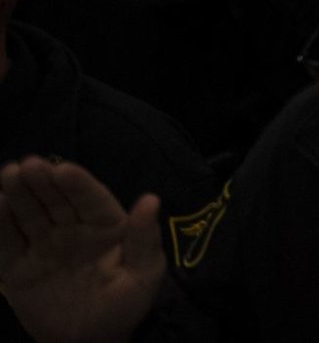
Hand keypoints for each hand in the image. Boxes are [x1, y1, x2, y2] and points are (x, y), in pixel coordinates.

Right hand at [0, 157, 164, 342]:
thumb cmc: (125, 306)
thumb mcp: (143, 274)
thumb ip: (144, 238)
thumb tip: (151, 199)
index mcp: (106, 226)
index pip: (91, 199)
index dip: (78, 183)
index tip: (63, 169)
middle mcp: (73, 230)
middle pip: (56, 200)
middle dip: (43, 181)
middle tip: (28, 164)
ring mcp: (45, 246)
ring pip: (30, 214)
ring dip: (19, 194)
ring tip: (9, 172)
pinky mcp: (19, 267)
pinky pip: (8, 242)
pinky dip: (1, 224)